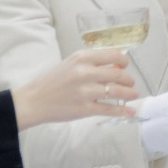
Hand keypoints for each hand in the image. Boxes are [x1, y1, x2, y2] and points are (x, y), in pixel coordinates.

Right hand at [14, 45, 137, 131]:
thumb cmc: (51, 81)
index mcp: (81, 58)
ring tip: (133, 95)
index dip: (123, 61)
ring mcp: (86, 92)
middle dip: (128, 79)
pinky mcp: (85, 109)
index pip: (112, 55)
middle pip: (118, 75)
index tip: (125, 65)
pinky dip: (123, 110)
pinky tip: (130, 111)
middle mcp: (85, 72)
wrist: (34, 100)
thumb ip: (89, 63)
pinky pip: (110, 109)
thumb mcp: (69, 64)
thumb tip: (114, 68)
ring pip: (117, 92)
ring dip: (129, 94)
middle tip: (131, 83)